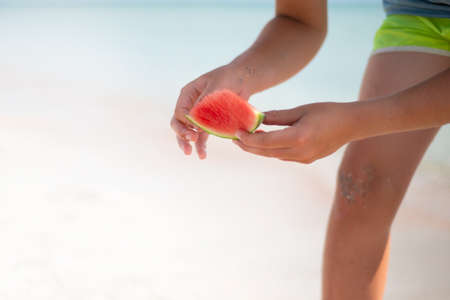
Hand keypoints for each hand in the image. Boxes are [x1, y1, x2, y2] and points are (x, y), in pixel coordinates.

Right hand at [170, 65, 249, 158]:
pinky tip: (202, 155)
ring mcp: (199, 115)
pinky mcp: (209, 122)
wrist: (244, 80)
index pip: (179, 112)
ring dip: (188, 143)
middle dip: (182, 134)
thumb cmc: (228, 78)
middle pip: (179, 123)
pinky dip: (201, 145)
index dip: (184, 123)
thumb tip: (195, 123)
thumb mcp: (215, 87)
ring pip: (188, 131)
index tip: (194, 130)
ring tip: (190, 153)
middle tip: (191, 141)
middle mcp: (190, 105)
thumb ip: (204, 104)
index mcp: (188, 94)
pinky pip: (202, 135)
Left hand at [233, 102, 355, 163]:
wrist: (352, 124)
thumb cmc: (328, 112)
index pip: (265, 142)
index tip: (236, 132)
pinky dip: (271, 150)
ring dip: (259, 148)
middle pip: (266, 152)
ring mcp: (304, 159)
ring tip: (246, 139)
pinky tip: (265, 141)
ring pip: (273, 156)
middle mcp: (300, 152)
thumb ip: (278, 117)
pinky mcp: (307, 160)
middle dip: (248, 146)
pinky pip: (283, 156)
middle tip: (235, 139)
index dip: (248, 139)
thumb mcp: (301, 110)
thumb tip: (257, 118)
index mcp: (298, 138)